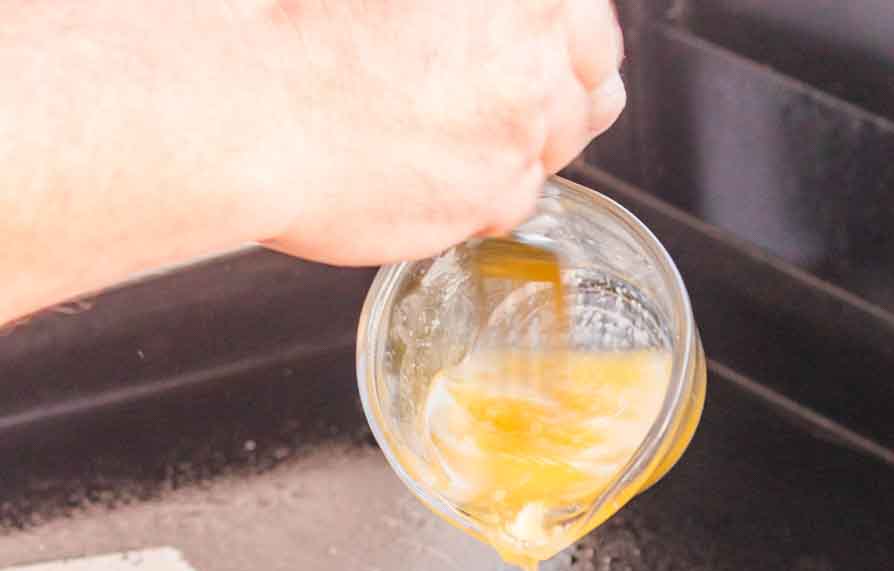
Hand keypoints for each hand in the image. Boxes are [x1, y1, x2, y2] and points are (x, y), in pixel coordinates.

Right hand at [261, 0, 625, 264]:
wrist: (262, 114)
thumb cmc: (309, 35)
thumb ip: (474, 7)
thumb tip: (481, 19)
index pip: (590, 11)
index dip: (568, 20)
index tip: (548, 29)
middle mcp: (534, 56)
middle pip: (598, 69)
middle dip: (568, 72)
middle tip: (522, 76)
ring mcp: (520, 130)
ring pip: (567, 135)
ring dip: (536, 128)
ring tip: (477, 121)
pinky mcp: (496, 195)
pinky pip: (526, 192)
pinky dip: (497, 180)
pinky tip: (450, 161)